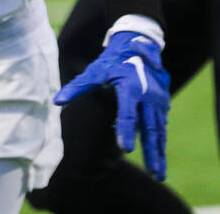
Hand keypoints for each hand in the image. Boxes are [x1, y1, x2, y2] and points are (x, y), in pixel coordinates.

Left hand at [55, 31, 169, 179]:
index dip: (124, 130)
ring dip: (159, 152)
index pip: (126, 112)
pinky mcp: (162, 104)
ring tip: (159, 174)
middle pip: (149, 127)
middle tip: (154, 174)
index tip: (125, 149)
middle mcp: (147, 94)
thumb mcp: (94, 71)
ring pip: (159, 130)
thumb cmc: (111, 61)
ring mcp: (158, 100)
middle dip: (151, 151)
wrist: (138, 45)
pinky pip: (161, 126)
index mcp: (129, 86)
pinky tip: (159, 159)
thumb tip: (57, 101)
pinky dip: (160, 143)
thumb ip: (77, 88)